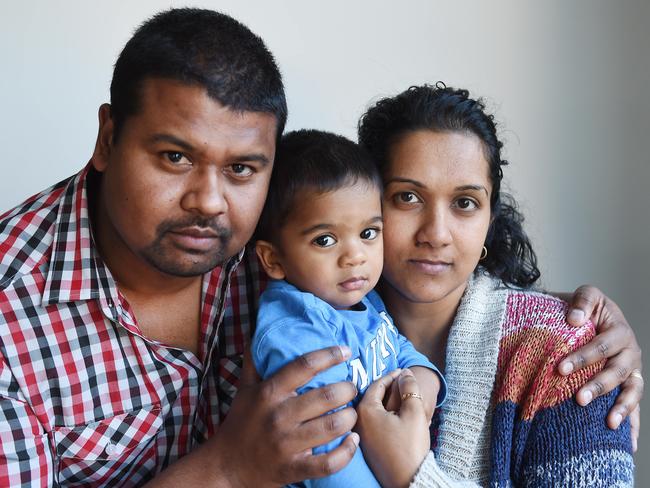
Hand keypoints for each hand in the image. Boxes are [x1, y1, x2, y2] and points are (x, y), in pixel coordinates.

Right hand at [213, 346, 358, 486]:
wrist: (226, 466)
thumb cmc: (240, 423)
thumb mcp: (244, 390)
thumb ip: (254, 362)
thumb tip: (258, 333)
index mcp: (269, 392)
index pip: (305, 365)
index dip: (329, 355)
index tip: (346, 351)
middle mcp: (279, 415)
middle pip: (327, 395)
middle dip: (348, 389)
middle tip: (351, 388)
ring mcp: (286, 443)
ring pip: (332, 426)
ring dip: (350, 417)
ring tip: (352, 412)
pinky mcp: (293, 468)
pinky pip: (328, 463)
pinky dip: (346, 452)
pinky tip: (353, 441)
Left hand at [357, 369, 429, 487]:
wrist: (409, 481)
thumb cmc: (410, 446)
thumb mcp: (414, 412)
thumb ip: (410, 388)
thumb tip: (405, 373)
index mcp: (364, 410)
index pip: (377, 384)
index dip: (392, 375)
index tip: (403, 370)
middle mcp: (357, 422)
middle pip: (372, 397)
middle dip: (389, 388)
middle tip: (403, 382)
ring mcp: (360, 436)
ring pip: (373, 410)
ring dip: (387, 402)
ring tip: (403, 398)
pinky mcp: (367, 447)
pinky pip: (374, 423)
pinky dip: (385, 415)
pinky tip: (397, 417)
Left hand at [554, 285, 642, 437]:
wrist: (588, 316)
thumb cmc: (585, 308)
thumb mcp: (586, 296)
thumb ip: (582, 302)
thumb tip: (574, 319)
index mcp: (619, 330)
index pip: (602, 345)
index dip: (583, 357)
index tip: (561, 368)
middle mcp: (629, 353)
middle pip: (617, 371)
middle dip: (598, 386)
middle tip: (578, 399)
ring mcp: (631, 371)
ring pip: (631, 391)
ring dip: (620, 408)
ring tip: (608, 423)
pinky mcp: (628, 386)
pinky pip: (633, 406)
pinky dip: (631, 424)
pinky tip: (627, 444)